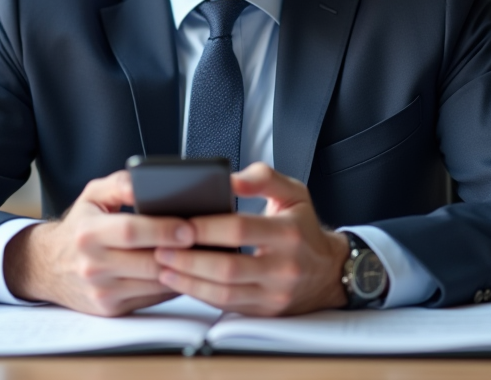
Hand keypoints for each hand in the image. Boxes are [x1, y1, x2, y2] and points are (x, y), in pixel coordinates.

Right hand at [3, 170, 194, 315]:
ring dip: (182, 270)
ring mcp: (102, 290)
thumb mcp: (91, 196)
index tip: (189, 227)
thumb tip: (142, 180)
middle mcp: (92, 265)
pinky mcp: (111, 309)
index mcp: (88, 232)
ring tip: (202, 254)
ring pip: (154, 283)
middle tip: (208, 242)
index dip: (163, 229)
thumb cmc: (79, 227)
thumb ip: (119, 183)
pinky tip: (184, 270)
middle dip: (182, 252)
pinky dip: (172, 285)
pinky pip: (152, 298)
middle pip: (148, 261)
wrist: (47, 266)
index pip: (131, 231)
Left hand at [153, 162, 349, 315]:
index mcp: (289, 232)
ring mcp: (274, 293)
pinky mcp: (265, 311)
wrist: (330, 272)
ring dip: (188, 281)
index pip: (241, 229)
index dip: (207, 228)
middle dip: (189, 259)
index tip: (180, 222)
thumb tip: (230, 179)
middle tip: (161, 248)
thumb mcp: (294, 193)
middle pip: (228, 267)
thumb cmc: (304, 228)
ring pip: (224, 293)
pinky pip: (227, 306)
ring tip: (162, 267)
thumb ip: (263, 178)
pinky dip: (200, 295)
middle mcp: (284, 267)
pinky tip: (180, 282)